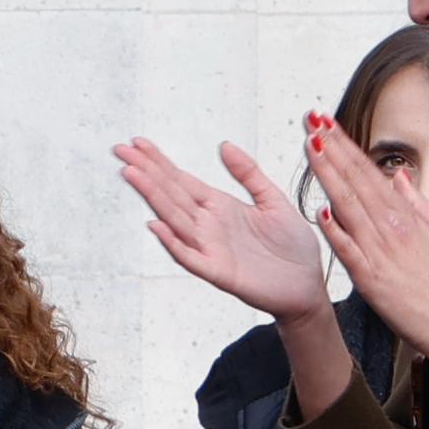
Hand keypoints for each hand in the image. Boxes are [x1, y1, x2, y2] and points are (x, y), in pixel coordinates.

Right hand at [114, 137, 334, 319]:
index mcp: (220, 206)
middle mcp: (208, 225)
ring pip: (174, 219)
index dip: (159, 162)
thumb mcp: (273, 199)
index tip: (137, 143)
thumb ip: (248, 173)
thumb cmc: (291, 247)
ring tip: (132, 175)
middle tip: (121, 151)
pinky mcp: (219, 272)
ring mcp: (210, 248)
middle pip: (171, 194)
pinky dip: (172, 242)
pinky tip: (156, 225)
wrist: (306, 285)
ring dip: (153, 198)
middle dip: (146, 172)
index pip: (182, 180)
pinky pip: (190, 256)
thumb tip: (224, 145)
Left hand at [299, 116, 428, 369]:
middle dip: (333, 148)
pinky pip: (350, 250)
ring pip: (350, 206)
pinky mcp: (371, 278)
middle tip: (311, 120)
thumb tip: (400, 174)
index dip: (346, 146)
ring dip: (329, 175)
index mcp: (404, 214)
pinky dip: (337, 231)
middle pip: (357, 180)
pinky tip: (322, 210)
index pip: (369, 172)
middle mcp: (391, 227)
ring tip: (310, 148)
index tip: (327, 124)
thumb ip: (416, 202)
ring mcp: (380, 251)